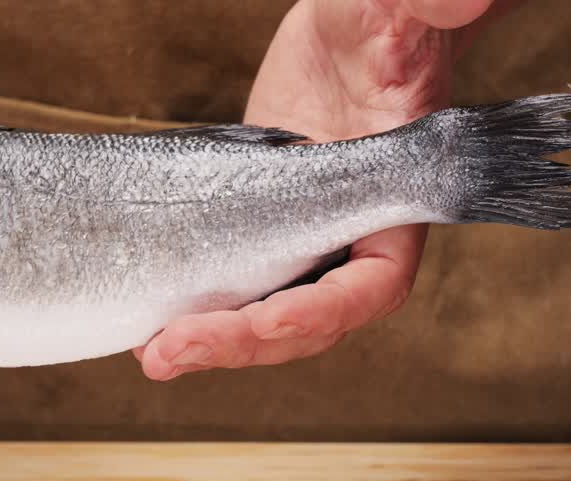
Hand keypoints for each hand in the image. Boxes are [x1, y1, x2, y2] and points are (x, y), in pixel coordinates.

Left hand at [135, 0, 514, 380]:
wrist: (346, 34)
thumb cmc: (382, 21)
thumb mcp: (392, 13)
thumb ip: (420, 11)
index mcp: (395, 205)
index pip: (370, 285)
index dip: (318, 314)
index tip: (265, 323)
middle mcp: (350, 237)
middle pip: (304, 321)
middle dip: (239, 343)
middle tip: (168, 353)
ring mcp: (302, 239)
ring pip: (263, 314)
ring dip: (210, 342)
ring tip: (151, 355)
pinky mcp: (259, 229)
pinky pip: (234, 285)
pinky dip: (197, 310)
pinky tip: (149, 323)